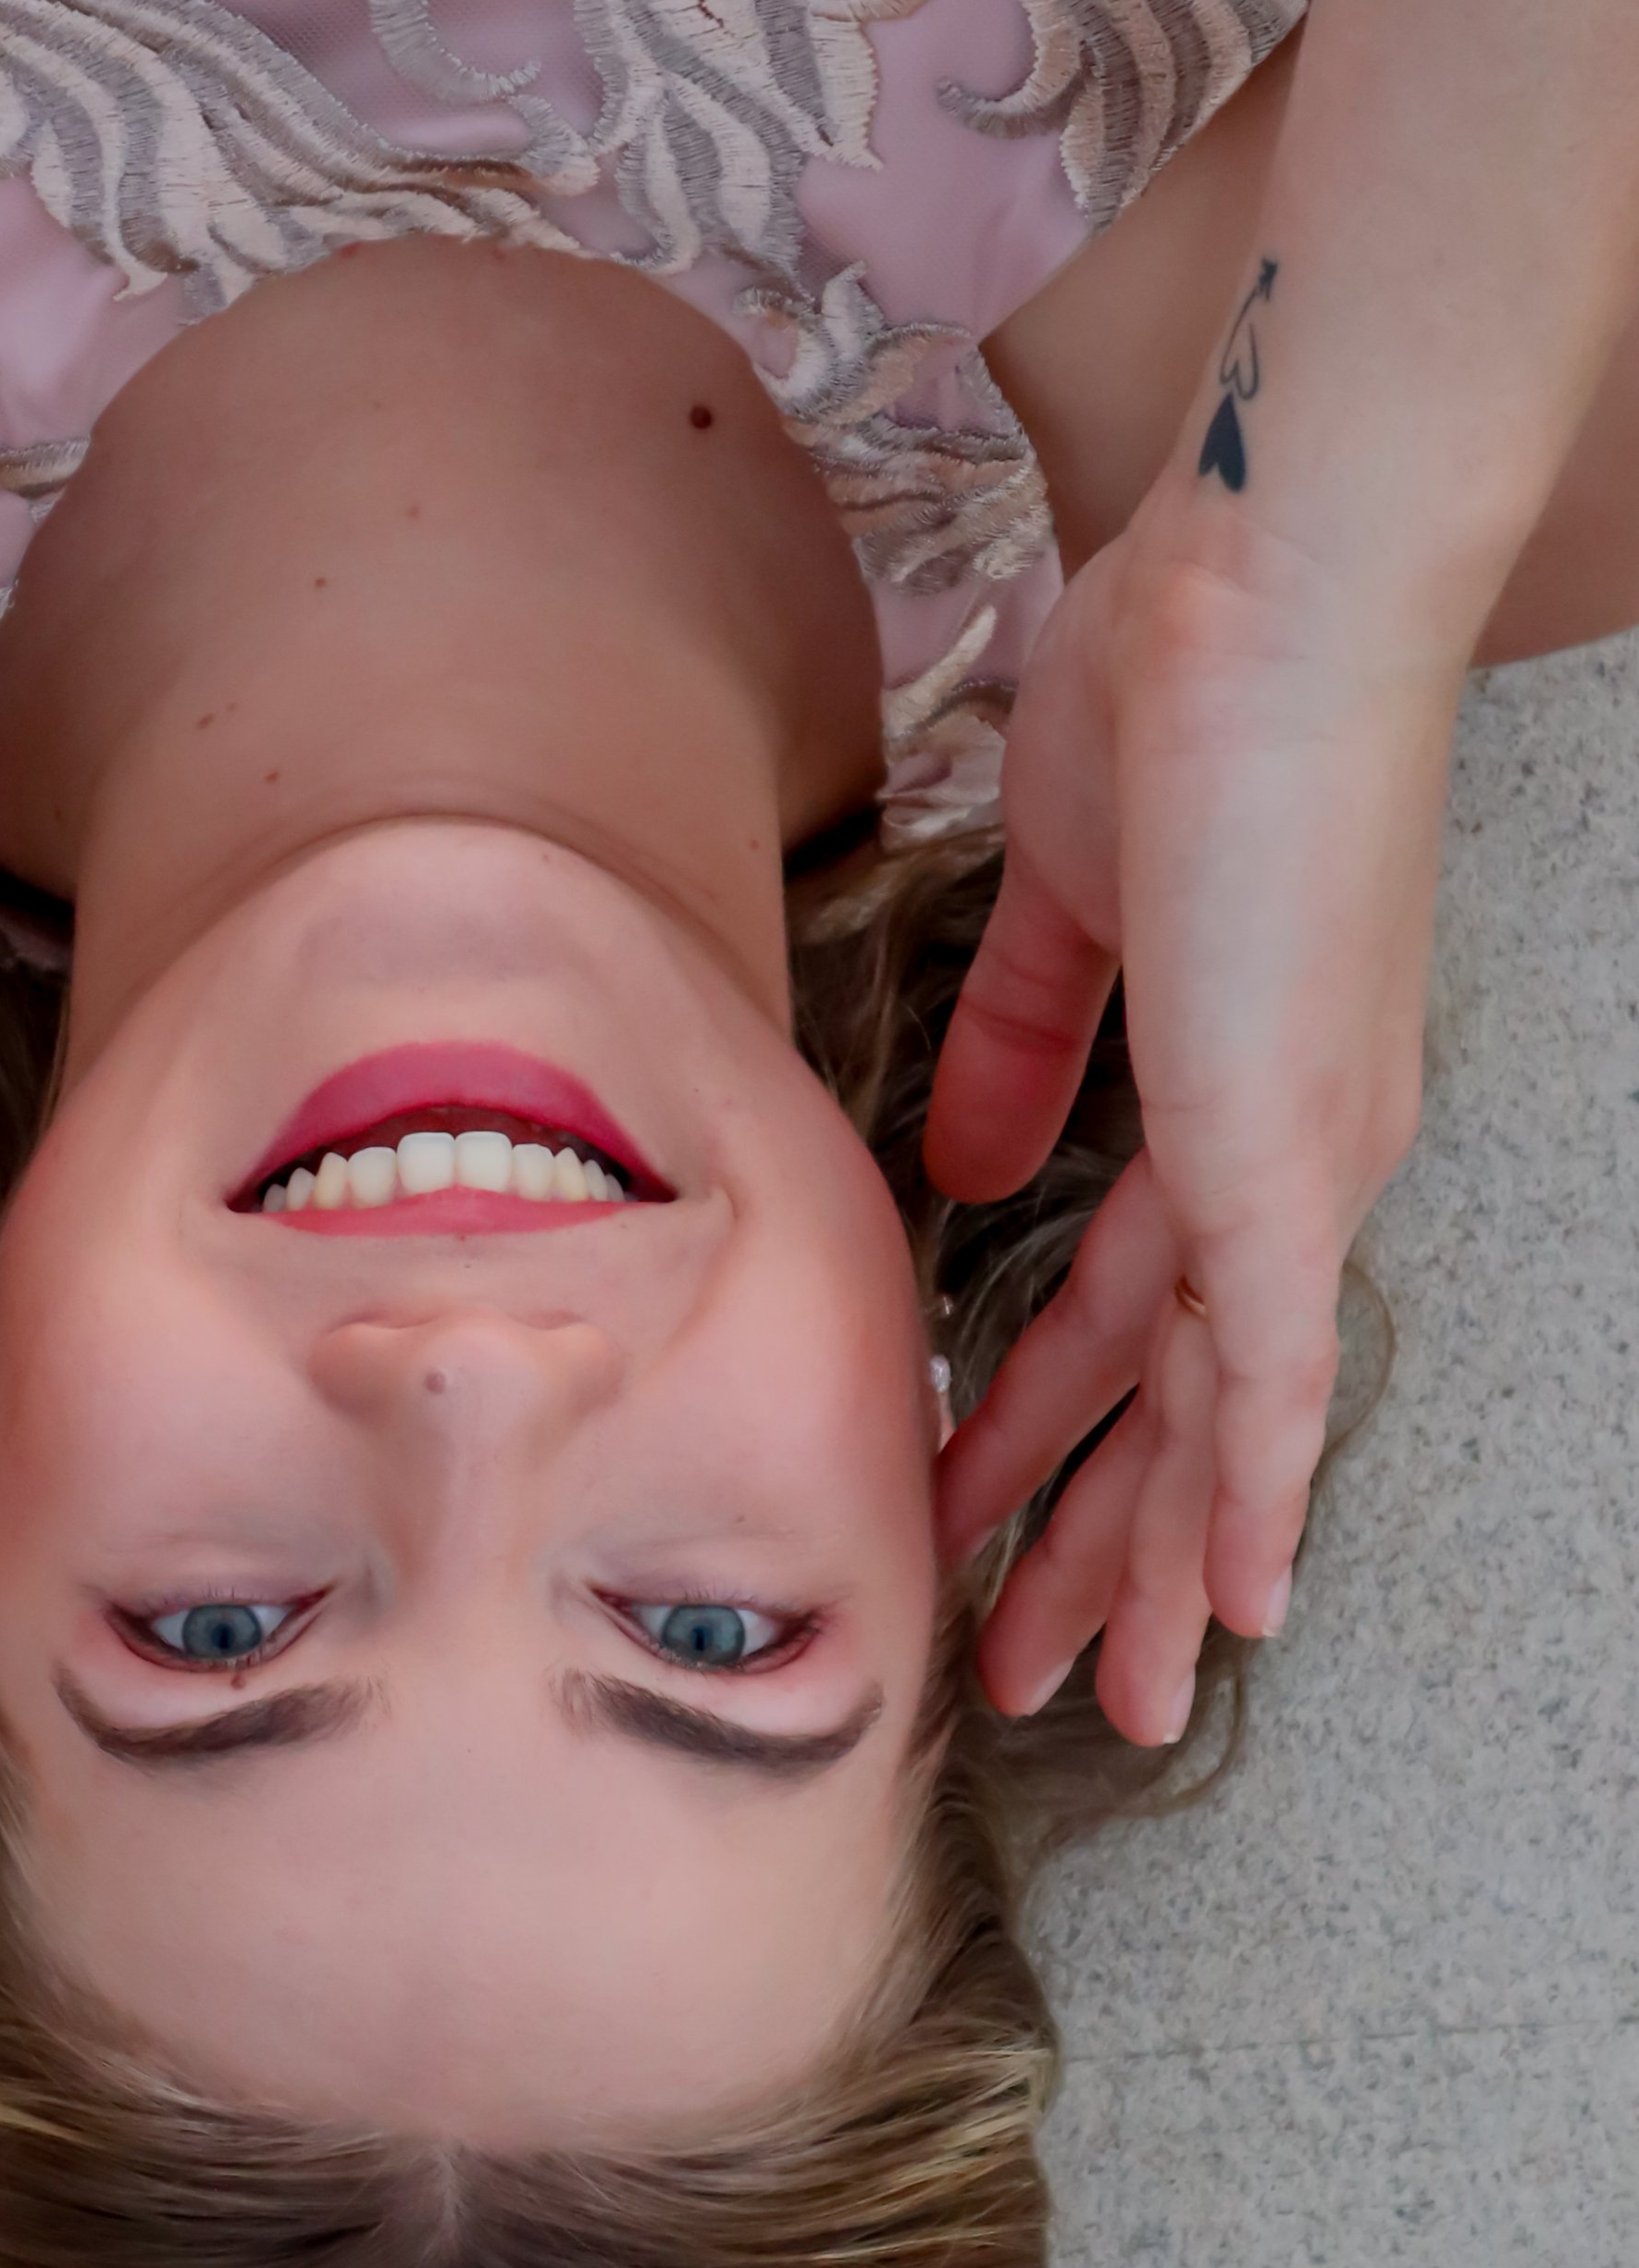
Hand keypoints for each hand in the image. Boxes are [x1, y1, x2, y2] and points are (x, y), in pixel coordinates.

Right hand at [926, 481, 1460, 1741]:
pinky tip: (1236, 1602)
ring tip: (1107, 1695)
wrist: (1270, 573)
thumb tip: (964, 1163)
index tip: (1003, 1522)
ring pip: (1230, 1422)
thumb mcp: (1068, 906)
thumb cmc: (1177, 689)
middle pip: (1185, 1407)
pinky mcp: (1287, 1150)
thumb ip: (1020, 1044)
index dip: (1070, 1435)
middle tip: (1057, 1681)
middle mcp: (1295, 1155)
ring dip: (1158, 1566)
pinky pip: (1275, 1363)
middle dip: (1111, 1555)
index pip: (1143, 1316)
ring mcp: (1303, 1160)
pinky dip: (1253, 1491)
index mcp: (1240, 1097)